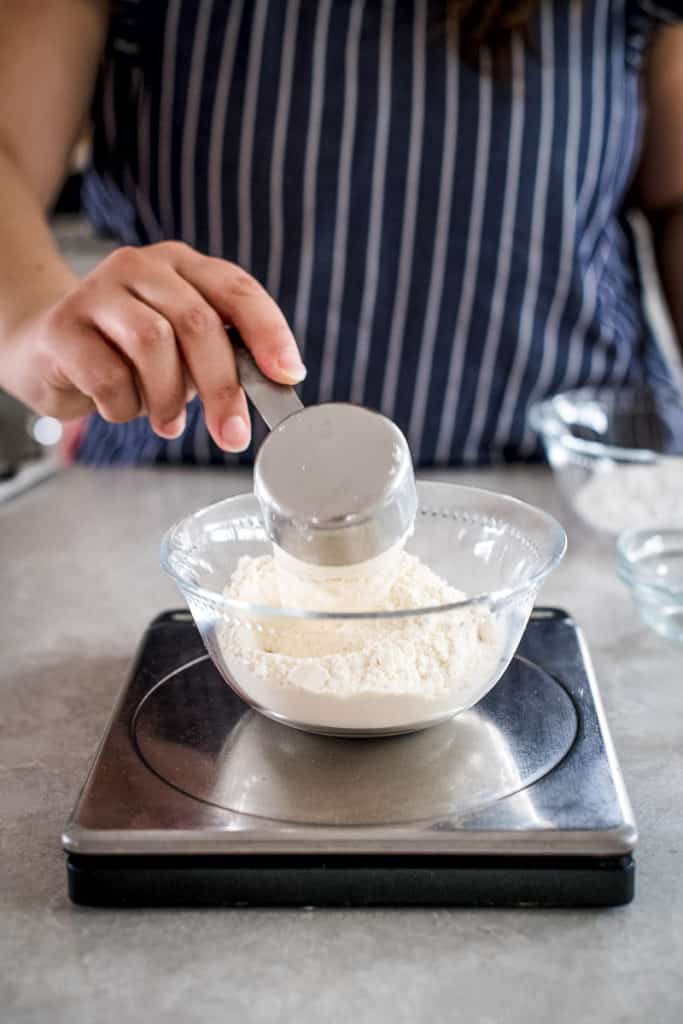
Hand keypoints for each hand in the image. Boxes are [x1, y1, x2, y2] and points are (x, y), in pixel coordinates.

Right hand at [2, 242, 304, 450]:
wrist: (45, 349)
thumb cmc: (126, 353)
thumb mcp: (182, 351)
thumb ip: (221, 358)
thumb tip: (271, 386)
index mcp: (183, 268)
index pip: (237, 290)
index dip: (269, 333)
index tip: (289, 375)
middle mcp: (142, 268)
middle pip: (198, 322)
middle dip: (222, 386)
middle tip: (232, 433)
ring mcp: (98, 291)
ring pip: (154, 344)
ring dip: (167, 398)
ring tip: (166, 421)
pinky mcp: (62, 326)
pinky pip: (109, 375)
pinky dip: (125, 406)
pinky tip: (121, 408)